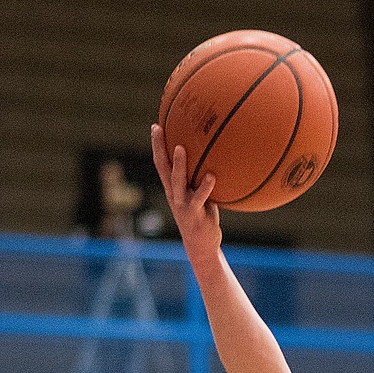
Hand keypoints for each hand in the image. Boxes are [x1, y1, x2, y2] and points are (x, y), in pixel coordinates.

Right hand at [151, 128, 221, 266]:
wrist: (201, 246)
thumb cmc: (203, 217)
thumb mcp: (200, 197)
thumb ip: (201, 180)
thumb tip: (217, 159)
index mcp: (173, 189)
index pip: (161, 163)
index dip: (157, 145)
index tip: (156, 126)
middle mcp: (174, 194)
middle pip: (163, 167)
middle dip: (159, 147)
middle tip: (158, 128)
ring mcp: (182, 204)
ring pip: (177, 181)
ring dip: (179, 165)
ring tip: (182, 148)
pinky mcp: (194, 214)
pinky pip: (200, 198)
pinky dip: (205, 187)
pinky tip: (212, 176)